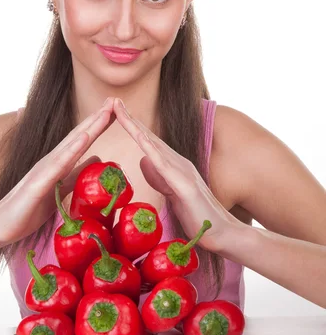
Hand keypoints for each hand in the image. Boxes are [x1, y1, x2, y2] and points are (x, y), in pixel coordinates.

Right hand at [0, 98, 115, 247]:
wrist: (0, 226)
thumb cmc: (29, 209)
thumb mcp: (60, 190)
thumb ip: (77, 174)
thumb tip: (98, 158)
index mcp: (58, 163)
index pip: (82, 140)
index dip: (99, 124)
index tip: (116, 109)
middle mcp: (51, 161)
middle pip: (79, 136)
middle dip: (97, 117)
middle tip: (115, 99)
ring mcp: (43, 170)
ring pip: (71, 145)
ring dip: (88, 128)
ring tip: (104, 112)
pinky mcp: (37, 183)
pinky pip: (58, 165)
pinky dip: (72, 150)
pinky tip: (84, 138)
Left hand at [113, 98, 241, 253]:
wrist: (223, 234)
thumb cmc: (197, 216)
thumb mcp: (172, 194)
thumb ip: (159, 177)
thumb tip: (144, 159)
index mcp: (172, 165)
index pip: (147, 142)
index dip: (131, 126)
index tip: (114, 111)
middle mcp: (178, 163)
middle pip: (148, 137)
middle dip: (129, 118)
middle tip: (112, 100)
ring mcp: (183, 172)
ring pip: (154, 146)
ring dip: (136, 127)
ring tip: (120, 111)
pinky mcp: (186, 186)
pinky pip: (164, 166)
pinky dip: (151, 150)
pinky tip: (140, 139)